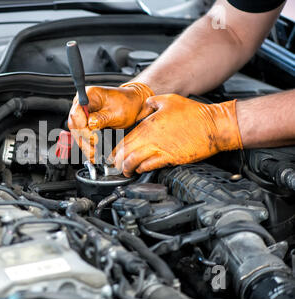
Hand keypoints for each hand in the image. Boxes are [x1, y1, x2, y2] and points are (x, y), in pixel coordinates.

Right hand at [68, 82, 153, 161]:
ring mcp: (83, 112)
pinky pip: (82, 133)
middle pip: (75, 124)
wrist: (133, 104)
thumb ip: (102, 118)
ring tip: (93, 154)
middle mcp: (83, 103)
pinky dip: (87, 143)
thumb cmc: (127, 104)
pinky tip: (92, 152)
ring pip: (77, 131)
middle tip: (93, 151)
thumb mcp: (117, 113)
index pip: (77, 113)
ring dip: (84, 144)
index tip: (94, 138)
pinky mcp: (85, 121)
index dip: (83, 128)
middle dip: (83, 139)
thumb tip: (90, 125)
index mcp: (89, 95)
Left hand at [109, 94, 242, 176]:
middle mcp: (152, 138)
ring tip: (125, 171)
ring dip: (127, 168)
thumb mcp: (168, 99)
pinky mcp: (171, 158)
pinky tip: (140, 169)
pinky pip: (151, 166)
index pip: (125, 140)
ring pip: (135, 161)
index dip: (116, 149)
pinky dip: (142, 169)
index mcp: (148, 124)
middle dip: (117, 161)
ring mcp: (161, 149)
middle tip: (115, 165)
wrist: (213, 126)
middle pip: (126, 152)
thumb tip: (143, 107)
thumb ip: (150, 103)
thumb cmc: (193, 113)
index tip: (112, 154)